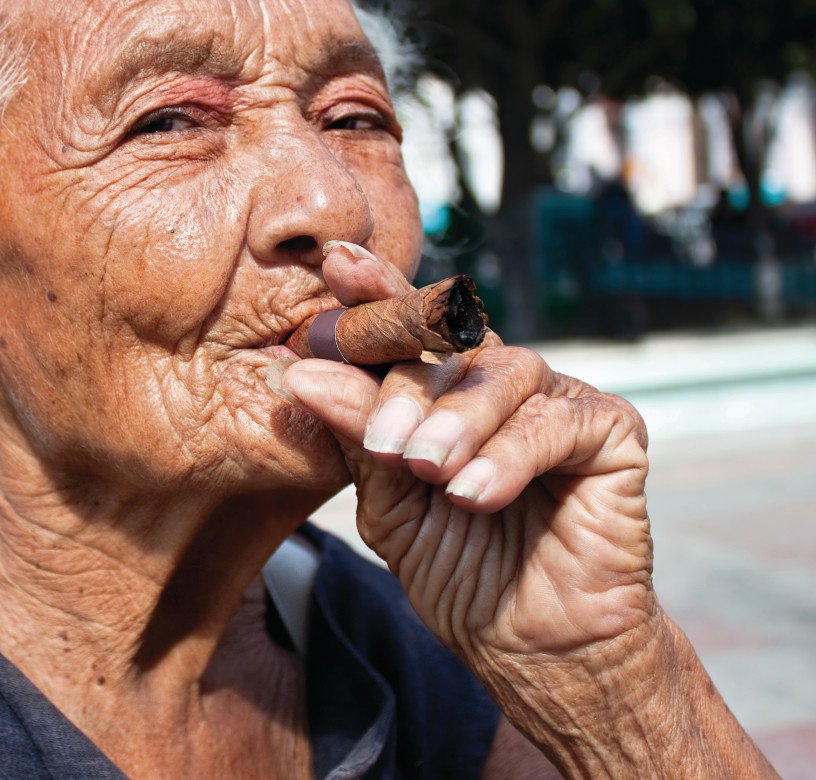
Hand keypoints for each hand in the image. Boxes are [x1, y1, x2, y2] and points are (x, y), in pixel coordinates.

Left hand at [284, 244, 654, 677]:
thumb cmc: (458, 569)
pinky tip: (477, 495)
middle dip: (406, 390)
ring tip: (428, 473)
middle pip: (448, 346)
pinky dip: (511, 454)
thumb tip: (298, 370)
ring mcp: (556, 400)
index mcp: (442, 390)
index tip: (336, 263)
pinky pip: (557, 421)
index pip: (406, 329)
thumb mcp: (387, 502)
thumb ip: (352, 434)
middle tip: (384, 447)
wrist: (529, 646)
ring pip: (503, 372)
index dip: (374, 291)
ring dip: (457, 422)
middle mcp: (498, 382)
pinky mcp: (611, 430)